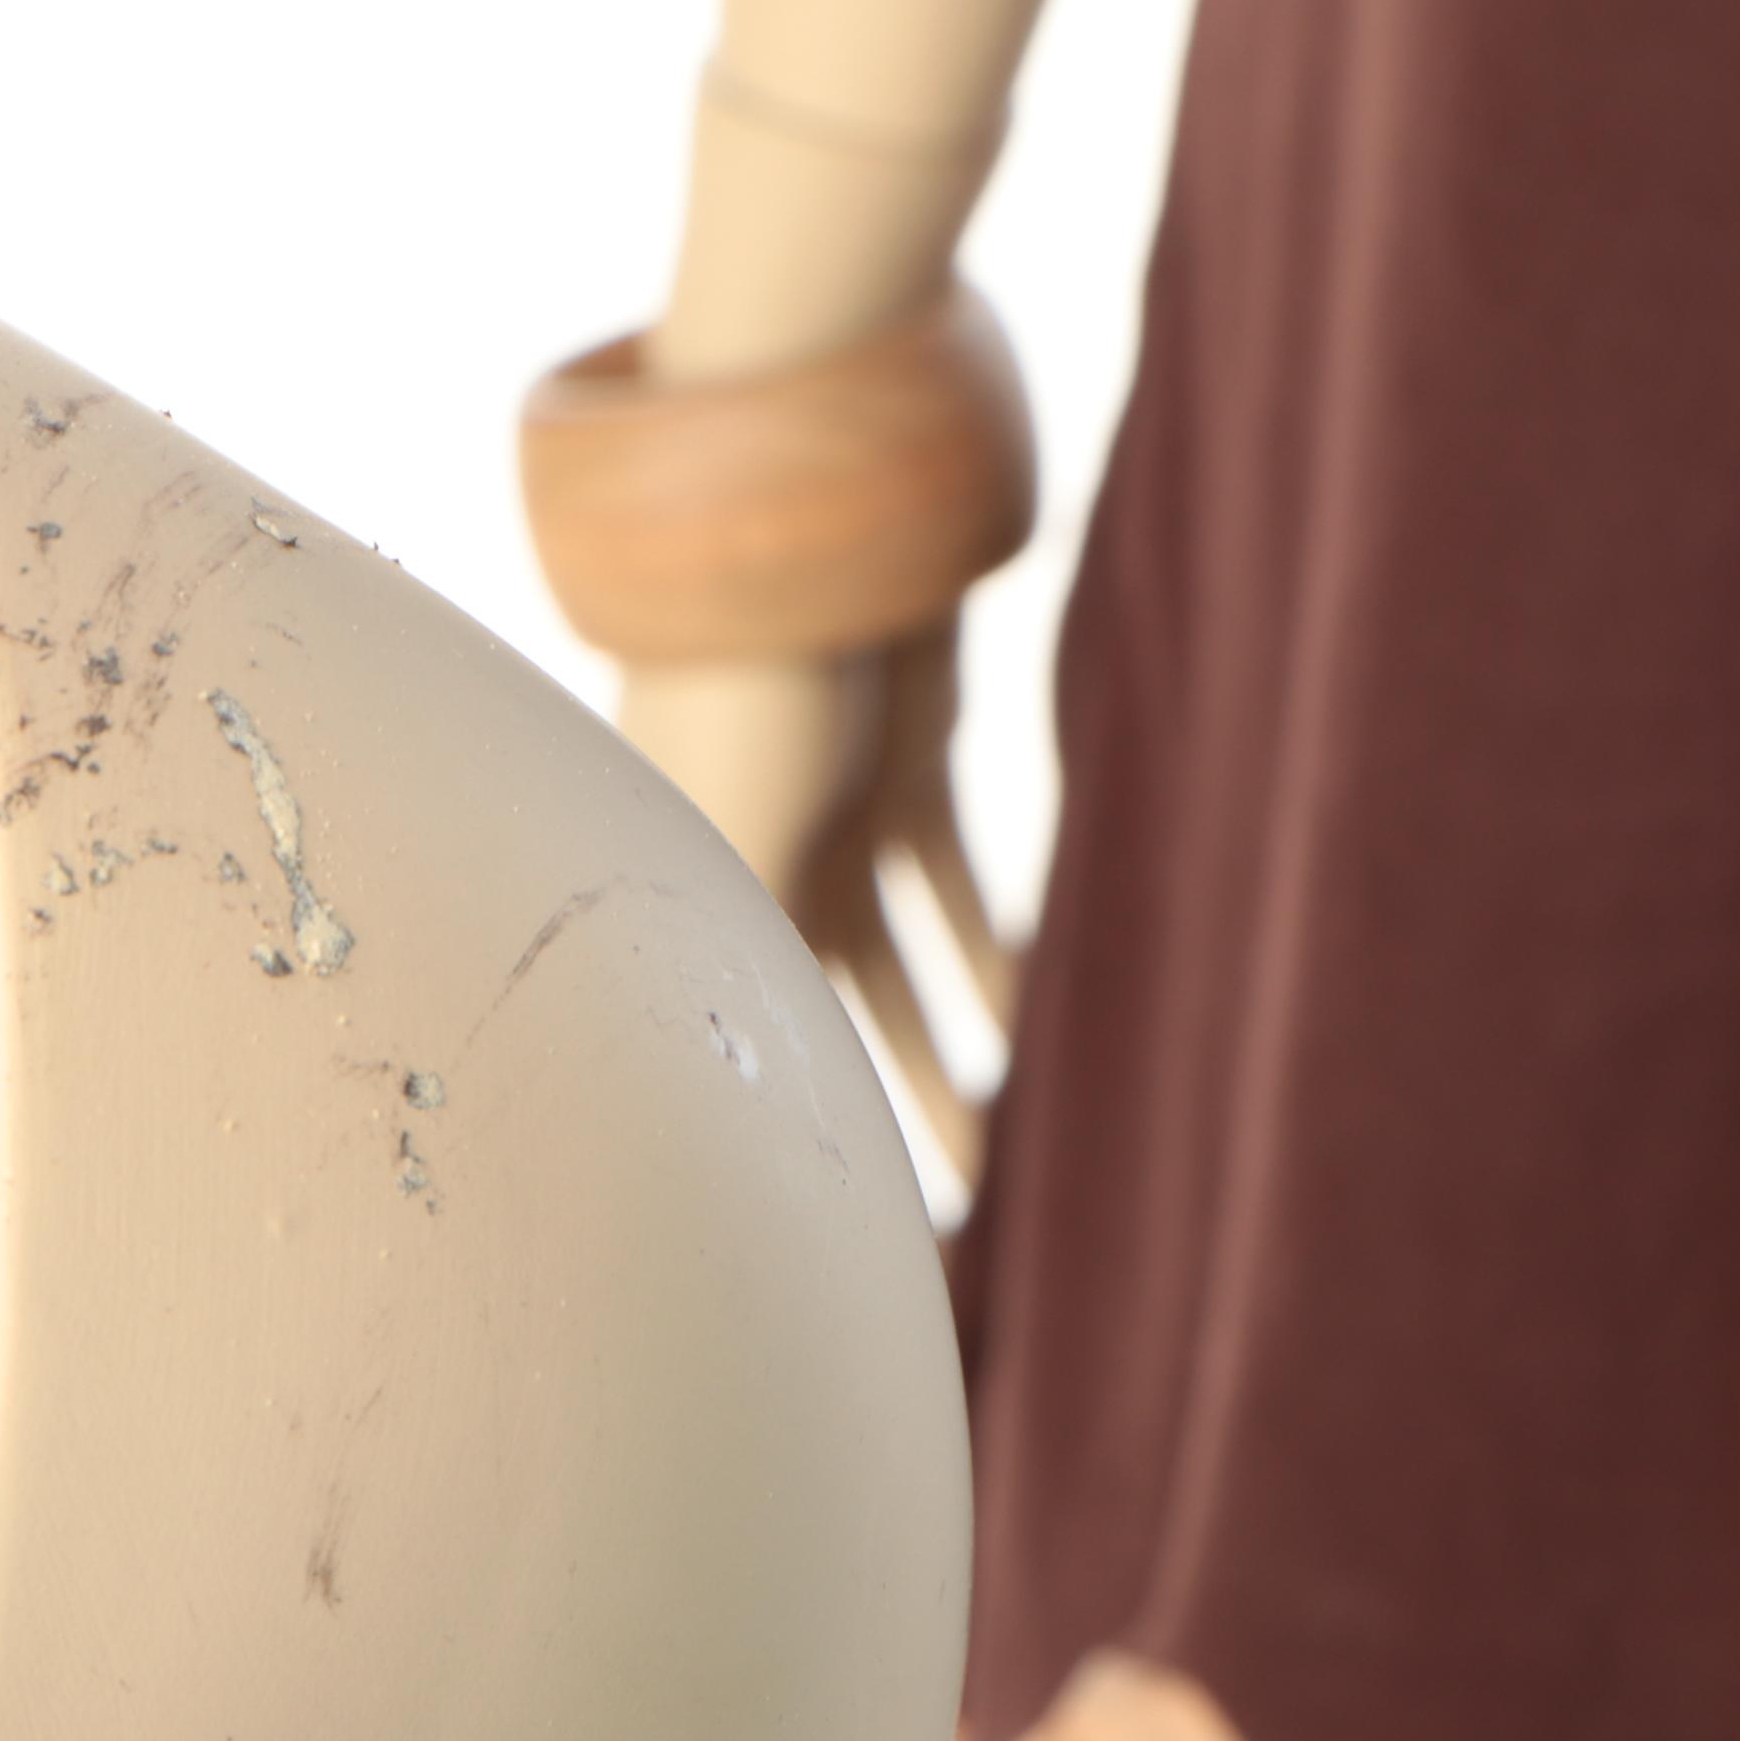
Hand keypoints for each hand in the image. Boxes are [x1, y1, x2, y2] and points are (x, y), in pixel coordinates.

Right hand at [620, 620, 1016, 1180]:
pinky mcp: (907, 759)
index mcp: (695, 890)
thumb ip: (736, 990)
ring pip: (908, 957)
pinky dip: (997, 942)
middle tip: (976, 1211)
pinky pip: (957, 878)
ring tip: (1017, 1143)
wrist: (805, 518)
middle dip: (902, 1102)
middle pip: (841, 1011)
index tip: (867, 1223)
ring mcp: (832, 808)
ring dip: (961, 1040)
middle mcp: (757, 858)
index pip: (751, 1033)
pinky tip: (1044, 1012)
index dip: (805, 1125)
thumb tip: (711, 1137)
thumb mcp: (731, 858)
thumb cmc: (747, 697)